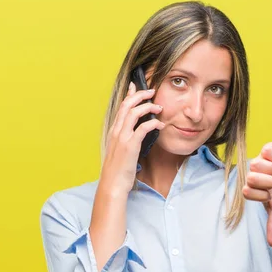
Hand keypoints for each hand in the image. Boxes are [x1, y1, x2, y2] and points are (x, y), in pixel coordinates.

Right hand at [99, 81, 165, 195]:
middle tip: (152, 91)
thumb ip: (127, 140)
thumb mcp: (121, 151)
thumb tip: (138, 134)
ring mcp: (122, 138)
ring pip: (133, 113)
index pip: (121, 107)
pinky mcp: (130, 146)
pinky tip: (160, 124)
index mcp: (114, 132)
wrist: (112, 184)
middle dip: (140, 95)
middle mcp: (116, 132)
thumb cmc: (118, 170)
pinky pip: (142, 129)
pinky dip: (152, 123)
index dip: (129, 95)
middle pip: (127, 105)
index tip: (136, 86)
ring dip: (147, 107)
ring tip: (159, 107)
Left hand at [243, 142, 271, 246]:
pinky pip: (269, 150)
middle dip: (267, 182)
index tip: (268, 195)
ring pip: (259, 164)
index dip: (261, 195)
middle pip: (252, 178)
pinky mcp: (266, 148)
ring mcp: (257, 159)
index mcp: (249, 187)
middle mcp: (250, 173)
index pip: (246, 192)